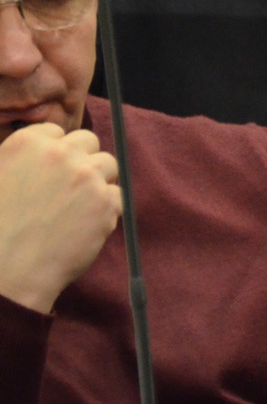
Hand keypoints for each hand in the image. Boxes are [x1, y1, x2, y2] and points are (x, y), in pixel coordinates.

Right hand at [0, 123, 121, 313]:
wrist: (7, 271)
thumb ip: (20, 161)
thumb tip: (42, 159)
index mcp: (28, 143)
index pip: (56, 132)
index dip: (56, 152)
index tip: (51, 171)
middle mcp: (60, 154)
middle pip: (88, 142)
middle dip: (81, 160)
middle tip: (69, 188)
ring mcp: (87, 176)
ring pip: (108, 165)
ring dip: (98, 181)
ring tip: (78, 207)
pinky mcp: (106, 202)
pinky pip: (117, 196)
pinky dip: (106, 210)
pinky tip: (85, 225)